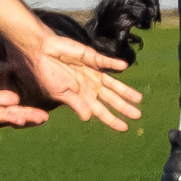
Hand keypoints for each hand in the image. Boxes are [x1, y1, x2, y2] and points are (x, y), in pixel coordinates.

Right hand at [20, 34, 144, 131]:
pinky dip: (114, 64)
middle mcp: (91, 85)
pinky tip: (123, 67)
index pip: (100, 111)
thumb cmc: (48, 74)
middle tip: (138, 115)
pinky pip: (105, 61)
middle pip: (111, 98)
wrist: (42, 52)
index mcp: (83, 96)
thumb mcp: (61, 93)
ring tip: (138, 98)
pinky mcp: (91, 57)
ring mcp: (93, 71)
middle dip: (124, 107)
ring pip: (112, 83)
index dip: (112, 119)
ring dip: (125, 90)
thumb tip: (88, 118)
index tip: (125, 128)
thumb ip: (75, 104)